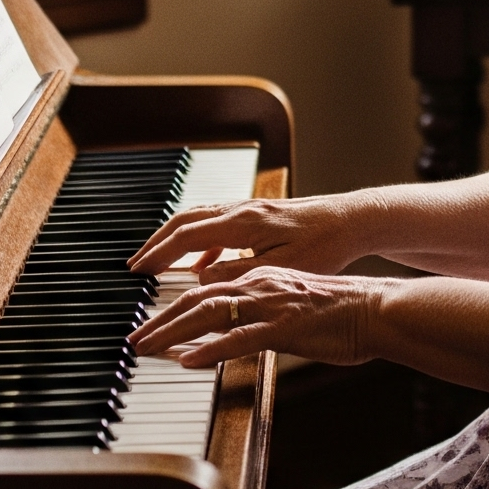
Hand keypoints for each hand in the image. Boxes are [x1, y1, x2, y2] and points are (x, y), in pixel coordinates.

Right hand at [127, 193, 372, 281]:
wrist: (353, 221)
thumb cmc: (324, 246)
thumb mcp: (280, 269)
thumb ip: (237, 273)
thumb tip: (198, 278)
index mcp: (243, 222)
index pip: (187, 235)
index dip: (159, 253)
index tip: (138, 271)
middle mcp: (242, 210)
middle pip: (186, 221)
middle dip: (157, 242)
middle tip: (135, 265)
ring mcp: (250, 210)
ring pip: (200, 219)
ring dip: (175, 239)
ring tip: (158, 262)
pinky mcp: (260, 216)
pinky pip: (218, 225)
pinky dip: (199, 242)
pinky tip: (201, 265)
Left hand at [127, 265, 381, 368]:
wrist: (376, 309)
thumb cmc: (339, 313)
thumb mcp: (291, 309)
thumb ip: (259, 317)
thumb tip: (229, 336)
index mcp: (262, 279)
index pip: (205, 290)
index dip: (172, 308)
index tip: (148, 326)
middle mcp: (261, 285)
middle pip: (197, 299)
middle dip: (159, 320)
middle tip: (133, 341)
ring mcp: (272, 304)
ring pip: (210, 314)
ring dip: (172, 332)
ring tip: (146, 350)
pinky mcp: (285, 327)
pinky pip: (241, 338)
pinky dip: (211, 350)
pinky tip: (188, 362)